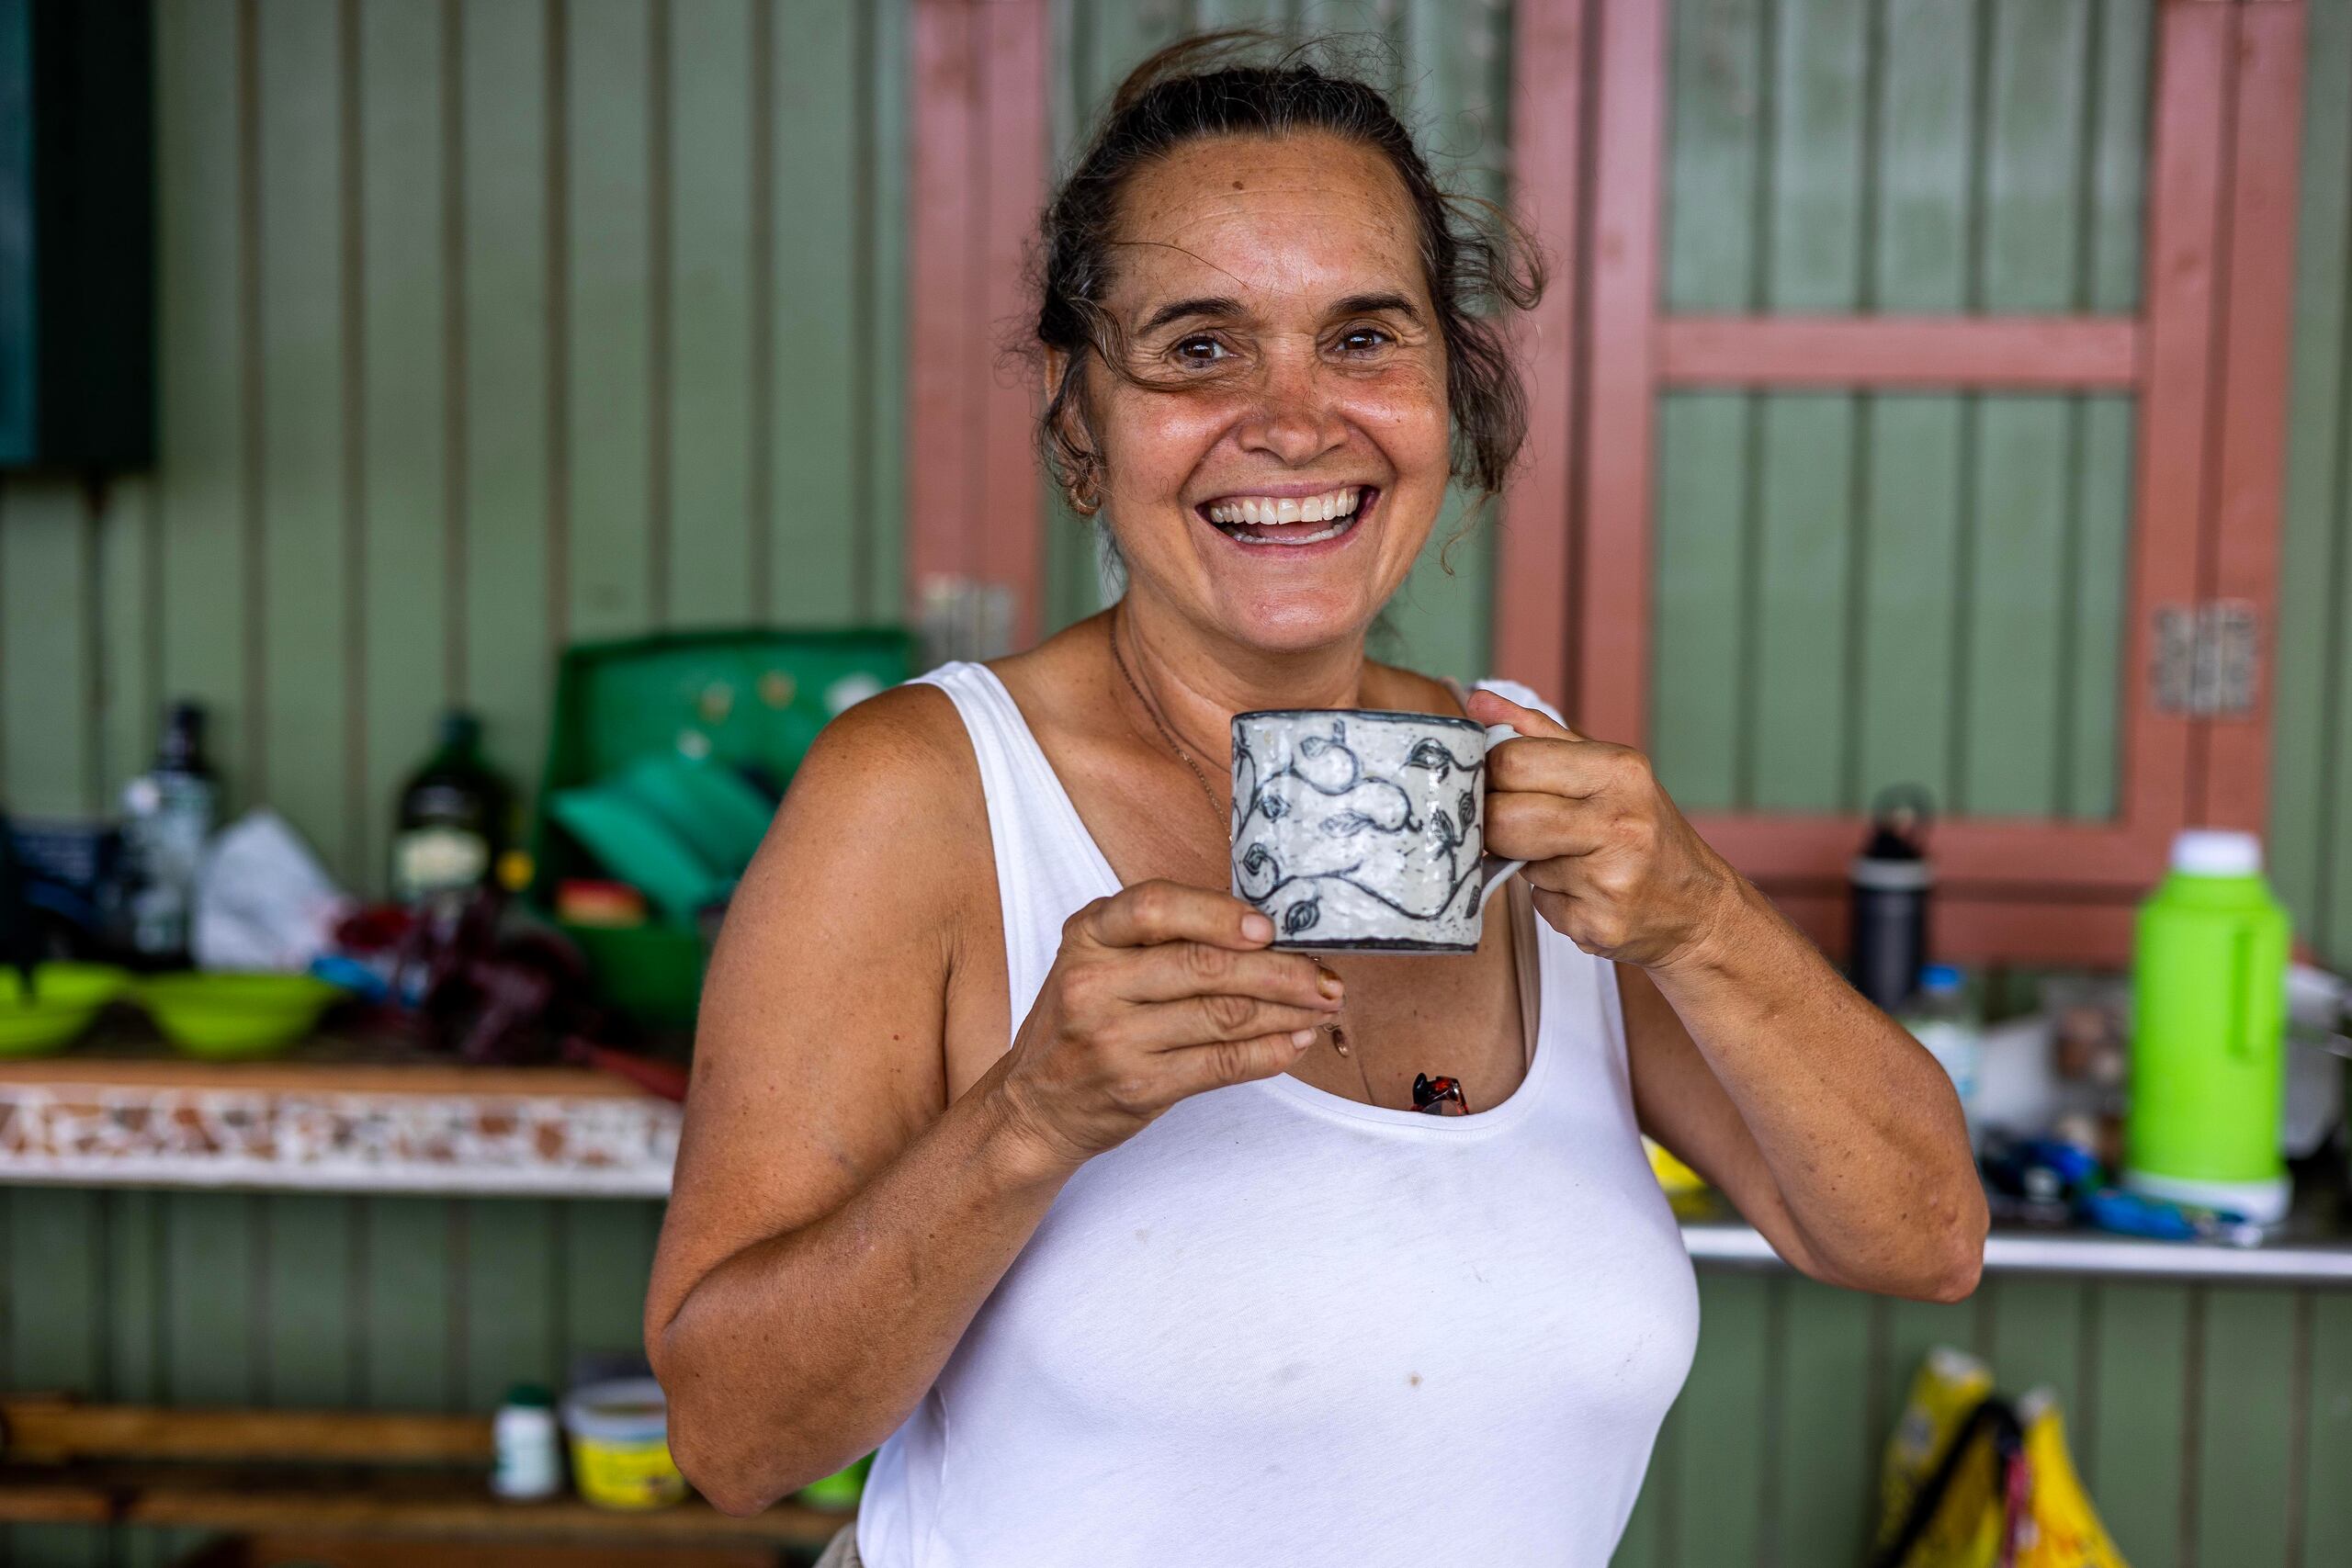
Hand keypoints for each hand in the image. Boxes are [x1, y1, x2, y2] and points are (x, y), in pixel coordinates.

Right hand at [991, 880, 1343, 1167]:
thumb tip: (1265, 933)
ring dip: (1286, 1011)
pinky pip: (1221, 1066)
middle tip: (1326, 976)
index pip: (1155, 906)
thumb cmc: (1083, 1022)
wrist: (1035, 1105)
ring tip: (1322, 1006)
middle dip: (1280, 971)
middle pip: (1203, 966)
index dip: (1218, 914)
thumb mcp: (1098, 961)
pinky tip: (1295, 1041)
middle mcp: (1093, 984)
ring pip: (1222, 1016)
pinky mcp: (1138, 1087)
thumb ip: (1161, 939)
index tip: (1269, 927)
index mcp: (1088, 936)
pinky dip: (1269, 1053)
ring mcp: (1114, 1039)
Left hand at [1466, 689, 1740, 972]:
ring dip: (1527, 863)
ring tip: (1569, 857)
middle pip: (1504, 818)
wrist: (1699, 906)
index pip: (1512, 762)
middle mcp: (1619, 823)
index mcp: (1618, 771)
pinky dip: (1550, 898)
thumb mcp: (1605, 767)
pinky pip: (1538, 905)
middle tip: (1514, 825)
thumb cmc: (1643, 827)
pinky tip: (1584, 891)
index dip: (1488, 775)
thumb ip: (1538, 733)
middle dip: (1496, 825)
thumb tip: (1477, 700)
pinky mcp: (1599, 925)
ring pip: (1516, 865)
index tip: (1494, 784)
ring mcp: (1610, 879)